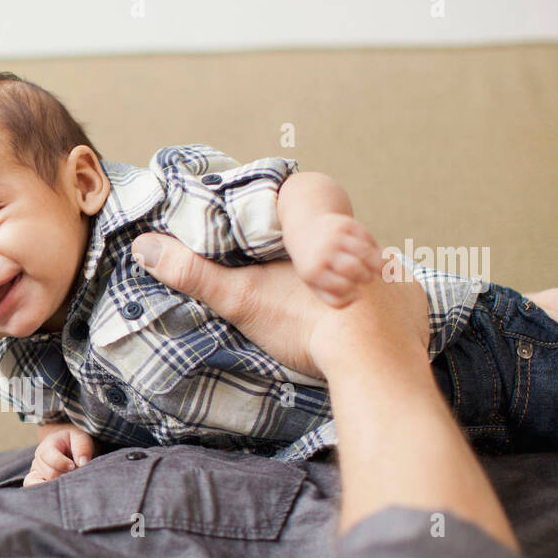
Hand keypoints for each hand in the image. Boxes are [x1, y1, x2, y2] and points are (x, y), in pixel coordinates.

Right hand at [24, 425, 96, 486]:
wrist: (65, 446)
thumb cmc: (73, 443)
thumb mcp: (80, 439)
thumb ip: (82, 448)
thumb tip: (82, 463)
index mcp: (48, 446)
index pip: (50, 457)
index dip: (63, 463)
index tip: (74, 466)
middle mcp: (38, 458)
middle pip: (50, 474)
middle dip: (65, 475)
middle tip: (75, 473)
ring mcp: (36, 470)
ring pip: (44, 483)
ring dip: (59, 484)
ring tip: (68, 479)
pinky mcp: (35, 480)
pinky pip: (31, 485)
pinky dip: (42, 490)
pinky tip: (56, 490)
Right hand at [131, 234, 426, 378]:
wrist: (373, 363)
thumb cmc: (306, 324)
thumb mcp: (241, 297)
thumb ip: (193, 272)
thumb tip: (145, 247)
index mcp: (323, 223)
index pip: (305, 195)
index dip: (289, 211)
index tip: (273, 233)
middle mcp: (364, 237)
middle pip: (332, 233)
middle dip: (312, 253)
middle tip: (292, 280)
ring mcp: (394, 268)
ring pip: (362, 263)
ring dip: (343, 280)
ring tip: (323, 306)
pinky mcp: (412, 299)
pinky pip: (393, 293)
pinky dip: (375, 306)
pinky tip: (360, 325)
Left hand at [282, 213, 386, 308]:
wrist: (306, 231)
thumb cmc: (316, 267)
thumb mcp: (317, 285)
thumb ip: (335, 298)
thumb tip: (358, 296)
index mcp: (312, 271)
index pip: (342, 287)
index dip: (353, 292)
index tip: (354, 290)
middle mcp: (322, 251)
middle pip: (353, 267)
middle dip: (366, 277)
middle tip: (366, 279)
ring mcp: (335, 236)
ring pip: (365, 251)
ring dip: (380, 263)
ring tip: (383, 271)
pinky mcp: (346, 224)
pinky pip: (368, 238)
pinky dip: (375, 248)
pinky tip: (375, 254)